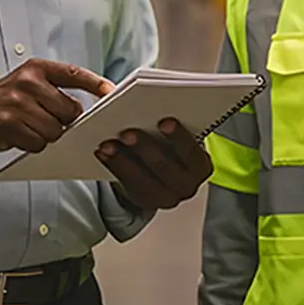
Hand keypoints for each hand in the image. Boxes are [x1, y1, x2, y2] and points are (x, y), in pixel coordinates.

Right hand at [0, 59, 113, 153]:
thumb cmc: (3, 100)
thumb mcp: (28, 83)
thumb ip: (54, 90)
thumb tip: (85, 109)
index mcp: (37, 69)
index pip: (75, 74)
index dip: (96, 84)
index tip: (112, 92)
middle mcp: (28, 82)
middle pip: (69, 111)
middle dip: (63, 121)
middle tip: (45, 119)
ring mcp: (17, 103)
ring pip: (55, 131)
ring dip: (46, 135)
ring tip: (28, 127)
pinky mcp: (9, 124)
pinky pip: (38, 143)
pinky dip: (32, 144)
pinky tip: (19, 135)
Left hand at [94, 119, 211, 212]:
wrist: (168, 175)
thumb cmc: (174, 148)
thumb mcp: (180, 138)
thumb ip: (172, 126)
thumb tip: (152, 103)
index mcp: (200, 166)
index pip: (191, 153)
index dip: (178, 137)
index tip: (164, 120)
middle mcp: (186, 186)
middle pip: (165, 168)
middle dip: (145, 148)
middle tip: (127, 132)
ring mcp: (166, 198)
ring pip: (143, 180)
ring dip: (123, 159)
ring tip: (108, 144)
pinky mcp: (146, 201)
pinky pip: (127, 185)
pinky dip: (113, 166)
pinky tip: (102, 152)